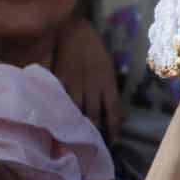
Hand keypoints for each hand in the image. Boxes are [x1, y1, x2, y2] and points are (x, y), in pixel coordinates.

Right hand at [54, 17, 123, 142]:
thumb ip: (111, 92)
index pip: (113, 108)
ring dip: (77, 126)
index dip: (115, 127)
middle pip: (94, 114)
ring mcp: (75, 83)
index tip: (114, 143)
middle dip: (94, 132)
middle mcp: (93, 85)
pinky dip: (60, 112)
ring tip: (75, 143)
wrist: (74, 30)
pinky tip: (58, 124)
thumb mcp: (108, 68)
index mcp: (107, 81)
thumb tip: (121, 117)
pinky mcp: (59, 81)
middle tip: (93, 149)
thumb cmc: (93, 50)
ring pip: (77, 110)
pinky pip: (61, 100)